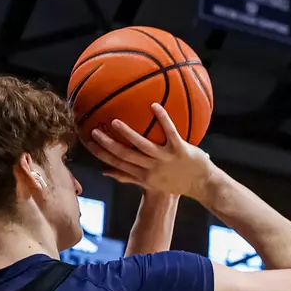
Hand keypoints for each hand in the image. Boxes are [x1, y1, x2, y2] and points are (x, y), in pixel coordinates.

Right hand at [88, 104, 213, 200]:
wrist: (202, 185)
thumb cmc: (176, 182)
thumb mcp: (150, 183)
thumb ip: (128, 177)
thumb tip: (105, 172)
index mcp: (143, 175)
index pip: (117, 164)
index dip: (101, 154)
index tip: (87, 143)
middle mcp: (152, 168)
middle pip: (125, 155)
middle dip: (108, 144)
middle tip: (94, 131)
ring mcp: (165, 158)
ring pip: (143, 145)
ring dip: (128, 133)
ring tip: (115, 121)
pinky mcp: (180, 150)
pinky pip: (170, 132)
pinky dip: (163, 119)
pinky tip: (154, 106)